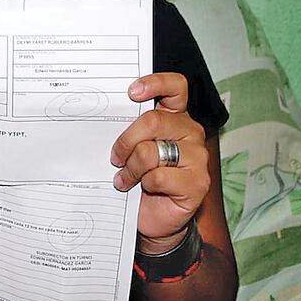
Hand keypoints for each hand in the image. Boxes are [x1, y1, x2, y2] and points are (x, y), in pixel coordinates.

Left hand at [110, 73, 209, 253]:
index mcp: (175, 117)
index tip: (132, 92)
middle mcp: (190, 132)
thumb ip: (130, 129)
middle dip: (126, 140)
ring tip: (124, 178)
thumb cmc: (141, 177)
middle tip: (115, 157)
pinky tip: (138, 188)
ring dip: (130, 167)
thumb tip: (103, 114)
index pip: (175, 87)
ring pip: (151, 151)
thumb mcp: (133, 148)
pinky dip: (141, 183)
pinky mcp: (197, 183)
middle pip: (153, 121)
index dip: (155, 83)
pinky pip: (158, 177)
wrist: (153, 217)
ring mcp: (197, 157)